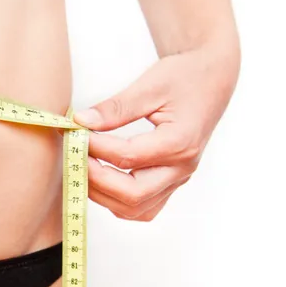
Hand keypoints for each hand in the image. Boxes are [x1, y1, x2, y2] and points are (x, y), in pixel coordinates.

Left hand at [74, 44, 239, 221]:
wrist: (211, 79)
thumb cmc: (184, 77)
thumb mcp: (150, 85)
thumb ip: (115, 108)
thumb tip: (81, 121)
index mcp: (180, 142)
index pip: (128, 157)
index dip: (95, 148)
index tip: (74, 133)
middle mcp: (182, 168)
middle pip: (133, 194)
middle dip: (96, 179)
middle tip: (74, 157)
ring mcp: (178, 179)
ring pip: (136, 209)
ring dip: (103, 194)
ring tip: (83, 167)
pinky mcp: (171, 182)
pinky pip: (143, 207)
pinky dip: (117, 201)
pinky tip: (101, 180)